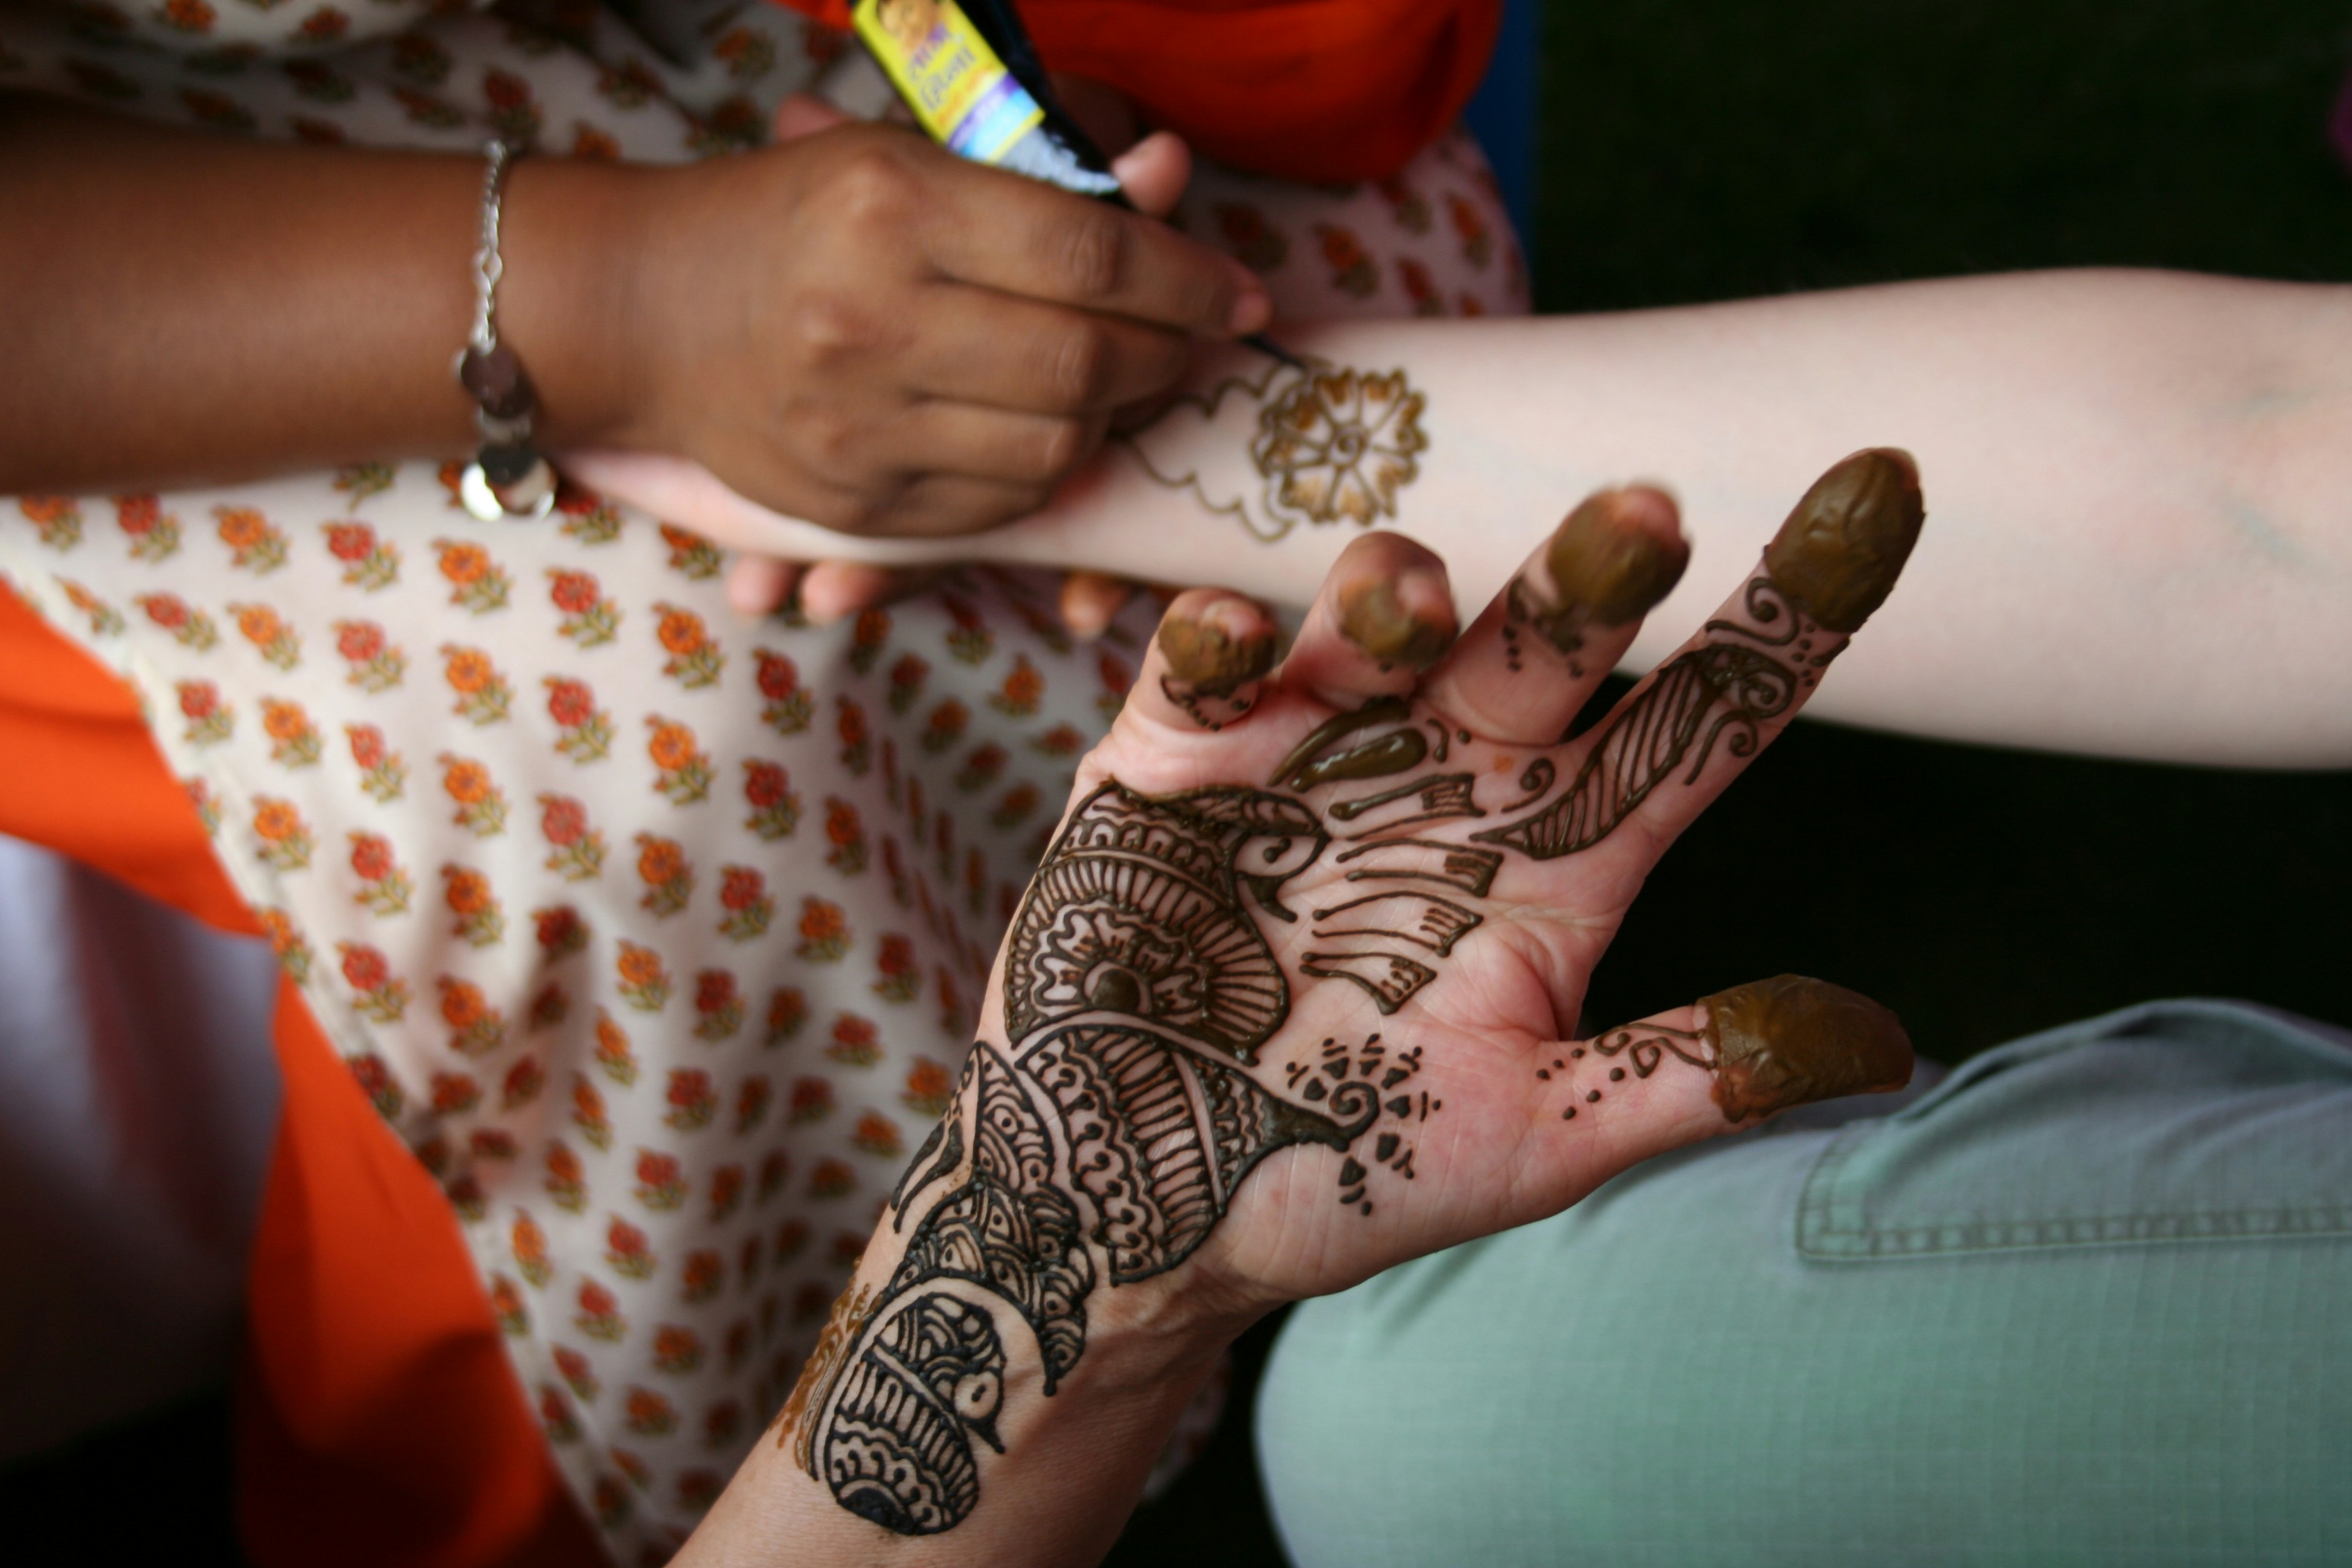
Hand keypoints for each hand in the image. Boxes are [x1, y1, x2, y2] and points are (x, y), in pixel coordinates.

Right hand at [603, 96, 1255, 543]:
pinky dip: (1049, 468)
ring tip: (1113, 379)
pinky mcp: (855, 501)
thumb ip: (1042, 180)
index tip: (1235, 295)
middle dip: (1166, 356)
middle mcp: (873, 319)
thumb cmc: (794, 217)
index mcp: (892, 206)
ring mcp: (859, 425)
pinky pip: (1004, 503)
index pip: (1092, 256)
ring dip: (1114, 418)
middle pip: (1087, 363)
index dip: (1189, 279)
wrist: (646, 310)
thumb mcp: (905, 161)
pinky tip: (1043, 428)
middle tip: (1185, 341)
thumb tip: (1168, 175)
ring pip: (1058, 446)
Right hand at [774, 451, 1926, 1537]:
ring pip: (1380, 613)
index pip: (1703, 715)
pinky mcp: (1178, 759)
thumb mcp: (1532, 1139)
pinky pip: (1204, 666)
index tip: (1886, 486)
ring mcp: (1316, 748)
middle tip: (1648, 517)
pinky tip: (1230, 644)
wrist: (1145, 1202)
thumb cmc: (1347, 1169)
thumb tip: (1885, 1046)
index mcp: (1562, 850)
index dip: (1792, 609)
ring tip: (1409, 608)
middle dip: (1597, 569)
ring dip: (1399, 588)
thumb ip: (1688, 1076)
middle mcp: (1453, 773)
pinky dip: (1216, 637)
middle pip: (1550, 637)